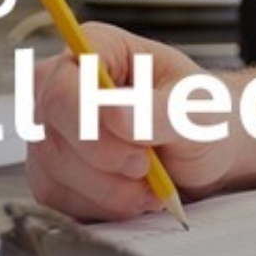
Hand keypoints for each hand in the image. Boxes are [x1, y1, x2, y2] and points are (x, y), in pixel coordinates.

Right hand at [25, 23, 241, 220]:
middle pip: (52, 130)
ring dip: (109, 190)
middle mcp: (66, 85)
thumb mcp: (196, 111)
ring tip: (150, 183)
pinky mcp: (52, 171)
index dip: (90, 121)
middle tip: (149, 167)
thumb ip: (158, 111)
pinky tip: (134, 195)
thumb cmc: (201, 117)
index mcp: (98, 49)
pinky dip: (102, 206)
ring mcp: (52, 129)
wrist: (204, 153)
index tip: (139, 151)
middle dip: (106, 162)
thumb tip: (115, 112)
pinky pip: (59, 199)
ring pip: (53, 170)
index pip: (62, 84)